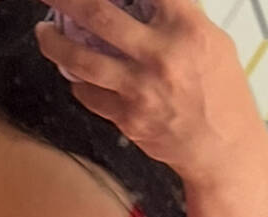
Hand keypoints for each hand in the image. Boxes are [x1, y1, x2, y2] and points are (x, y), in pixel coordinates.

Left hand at [35, 0, 267, 189]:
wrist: (222, 150)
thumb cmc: (221, 94)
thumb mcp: (211, 41)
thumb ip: (178, 17)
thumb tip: (142, 2)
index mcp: (187, 28)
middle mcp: (160, 56)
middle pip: (99, 14)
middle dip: (66, 0)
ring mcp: (140, 90)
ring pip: (81, 60)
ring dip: (54, 43)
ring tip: (44, 33)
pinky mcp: (128, 119)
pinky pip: (89, 95)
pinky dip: (78, 82)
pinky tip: (75, 73)